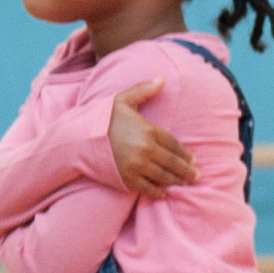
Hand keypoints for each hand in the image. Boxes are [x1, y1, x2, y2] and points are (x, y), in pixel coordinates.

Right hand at [108, 79, 196, 198]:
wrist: (78, 138)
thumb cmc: (101, 118)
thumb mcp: (122, 100)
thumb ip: (143, 90)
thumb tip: (162, 79)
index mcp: (148, 131)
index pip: (174, 144)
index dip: (185, 154)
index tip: (193, 160)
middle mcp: (146, 150)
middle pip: (173, 163)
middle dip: (187, 171)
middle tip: (196, 176)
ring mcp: (137, 166)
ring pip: (164, 176)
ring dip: (176, 181)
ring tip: (185, 184)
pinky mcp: (127, 179)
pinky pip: (148, 188)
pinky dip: (158, 192)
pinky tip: (164, 193)